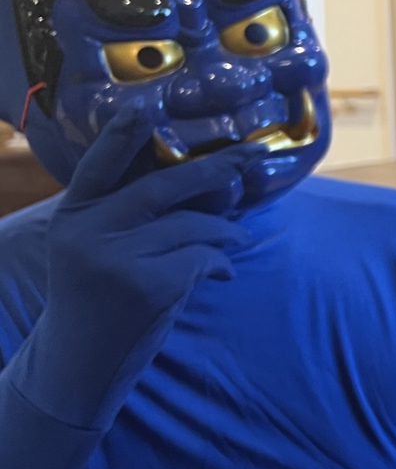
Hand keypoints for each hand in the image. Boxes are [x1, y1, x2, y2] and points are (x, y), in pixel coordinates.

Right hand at [29, 110, 256, 424]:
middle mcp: (87, 232)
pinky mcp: (146, 285)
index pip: (96, 167)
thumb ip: (127, 214)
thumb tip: (196, 179)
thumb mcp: (95, 248)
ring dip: (224, 232)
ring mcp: (115, 258)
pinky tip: (221, 272)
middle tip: (251, 156)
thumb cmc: (98, 297)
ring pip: (192, 225)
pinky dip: (219, 262)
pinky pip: (201, 258)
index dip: (119, 137)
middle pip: (162, 187)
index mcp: (72, 217)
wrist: (81, 362)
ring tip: (236, 240)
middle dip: (215, 170)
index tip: (143, 107)